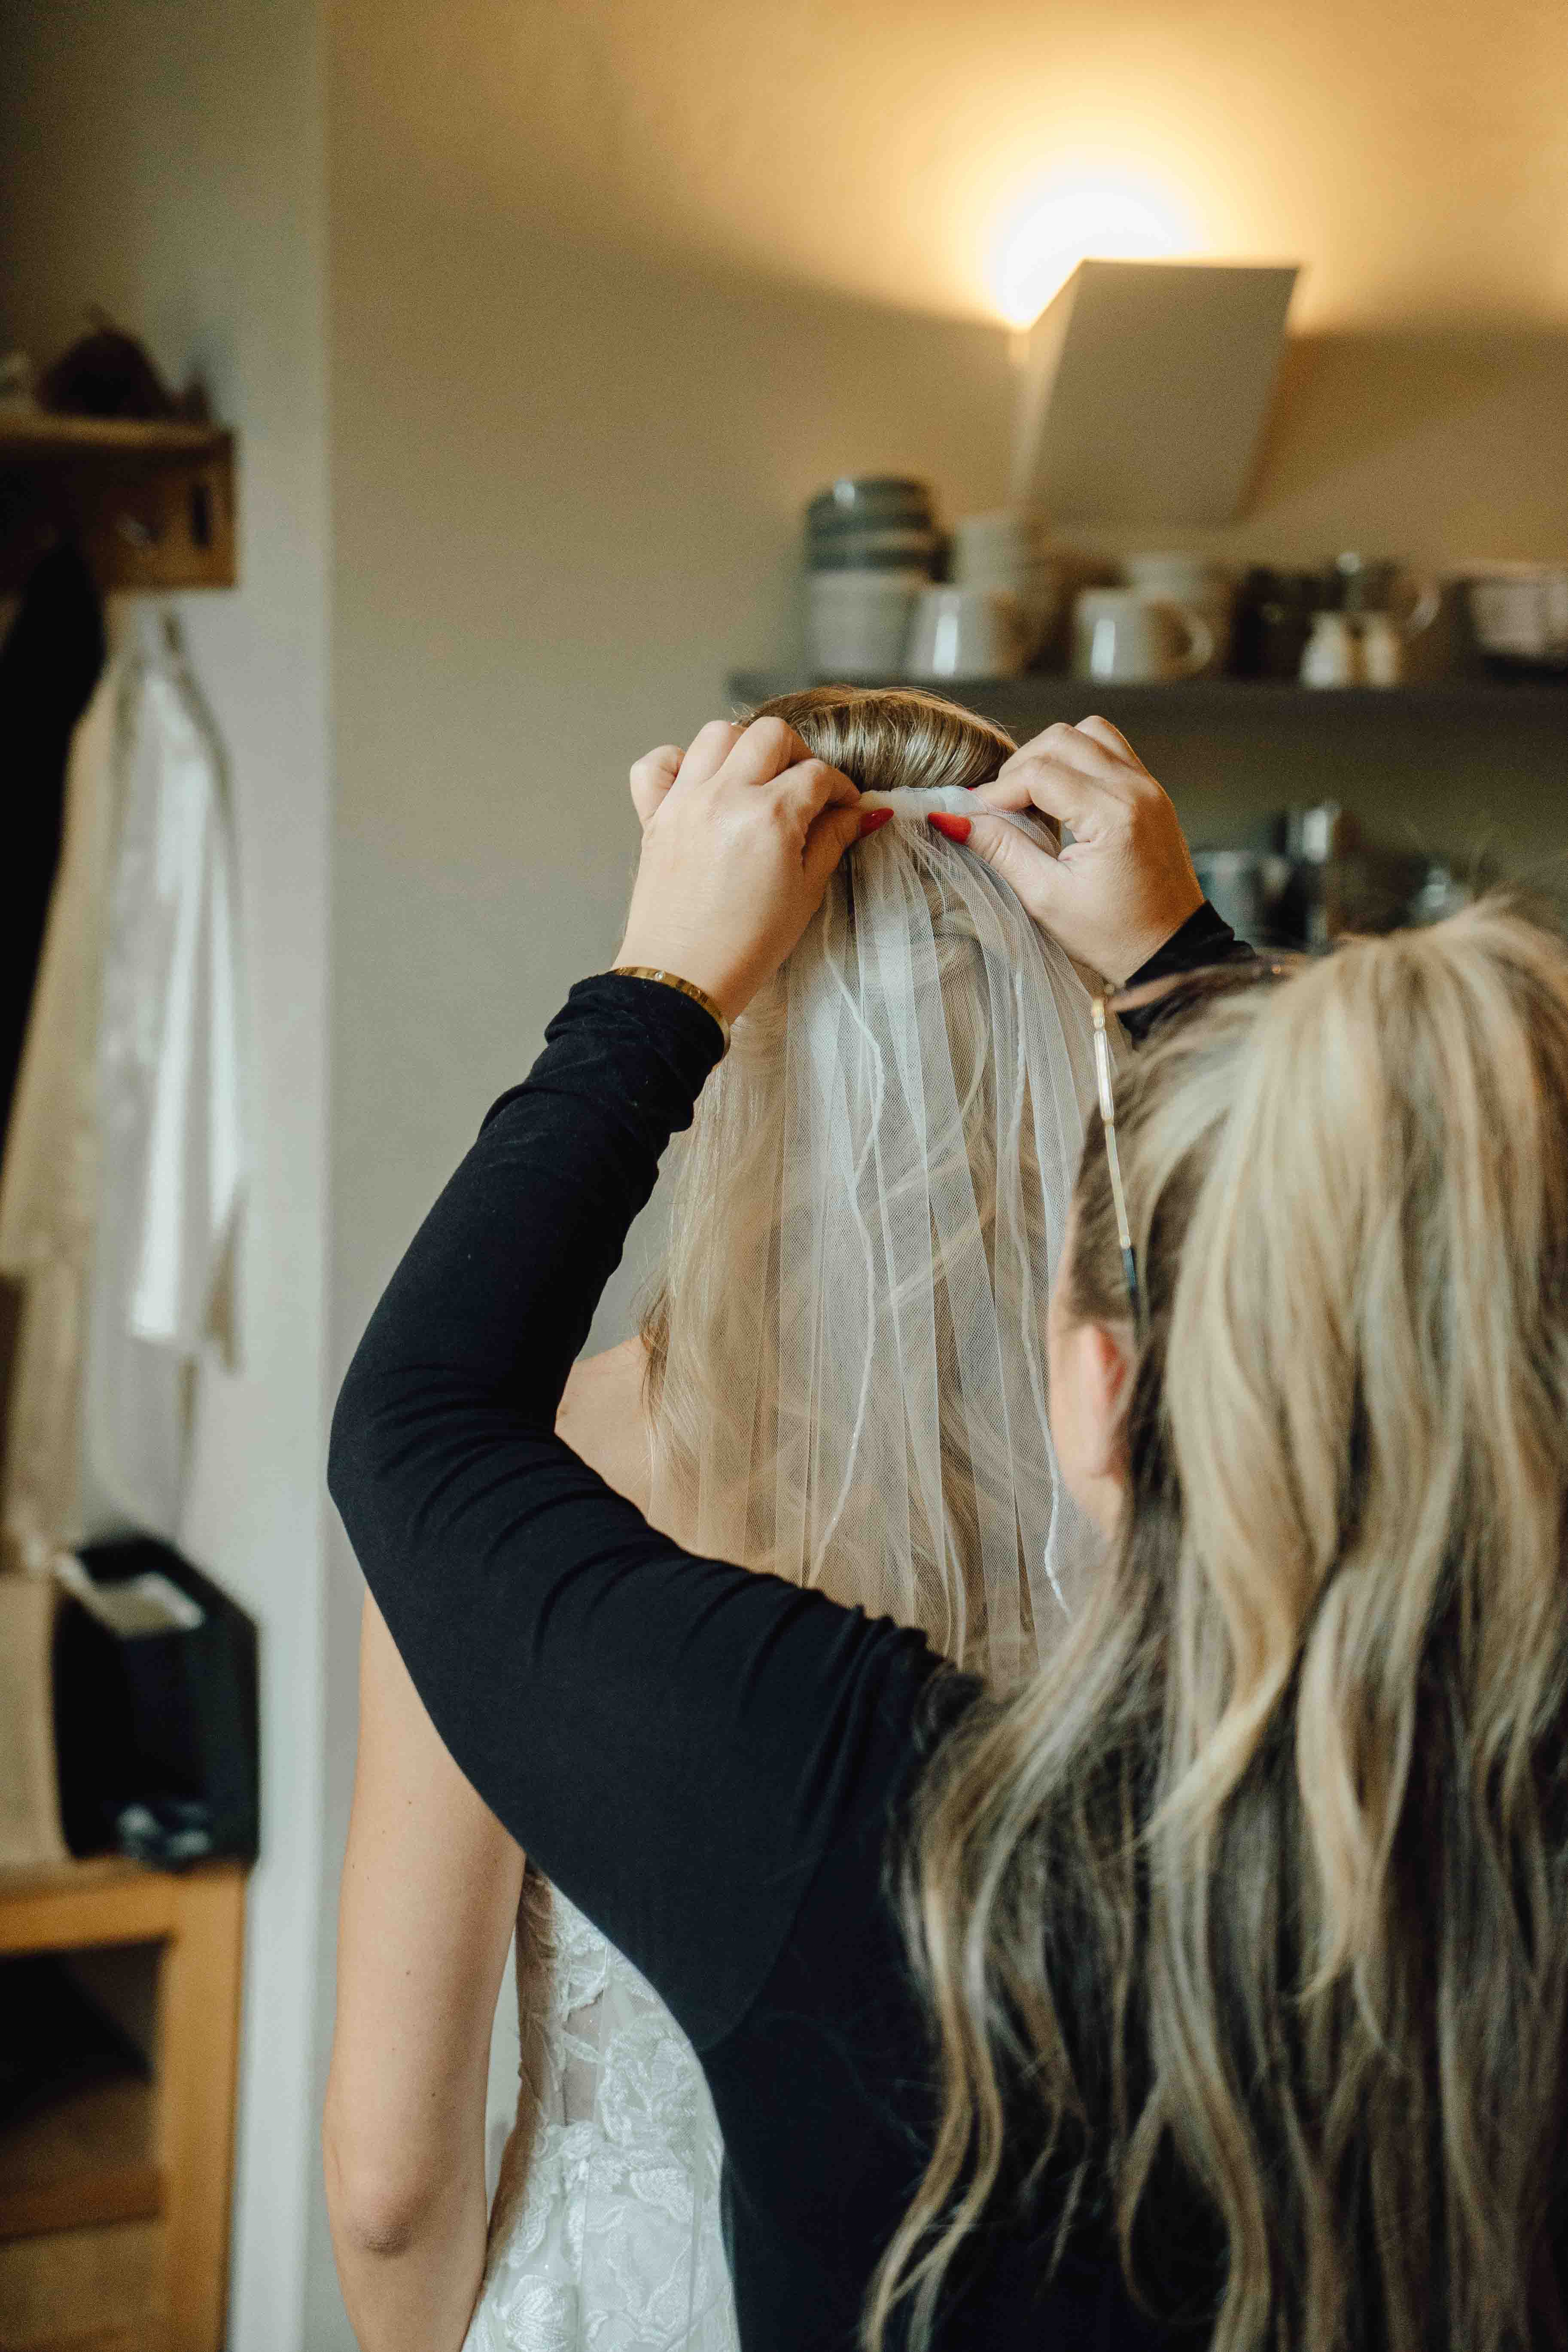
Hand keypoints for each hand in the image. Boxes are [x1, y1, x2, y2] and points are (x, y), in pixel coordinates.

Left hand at [616, 718, 872, 1020]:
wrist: (683, 977)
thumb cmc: (747, 946)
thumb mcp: (805, 894)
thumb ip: (832, 841)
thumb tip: (861, 812)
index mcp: (769, 816)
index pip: (817, 774)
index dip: (840, 788)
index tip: (843, 805)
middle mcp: (724, 797)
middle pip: (770, 735)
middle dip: (797, 754)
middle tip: (803, 788)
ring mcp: (684, 802)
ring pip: (716, 734)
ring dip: (743, 748)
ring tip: (755, 780)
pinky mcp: (654, 816)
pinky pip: (656, 763)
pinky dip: (678, 763)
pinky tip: (698, 785)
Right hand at [933, 717, 1202, 984]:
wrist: (1171, 949)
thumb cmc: (1113, 935)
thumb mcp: (1046, 898)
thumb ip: (1001, 850)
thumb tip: (954, 819)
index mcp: (1113, 815)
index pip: (1039, 774)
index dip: (998, 791)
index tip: (976, 816)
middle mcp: (1137, 789)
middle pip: (1062, 739)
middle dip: (1022, 767)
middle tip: (1002, 806)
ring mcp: (1149, 786)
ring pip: (1089, 732)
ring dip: (1052, 753)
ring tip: (1033, 794)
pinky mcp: (1152, 791)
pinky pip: (1110, 749)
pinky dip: (1079, 759)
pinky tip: (1063, 795)